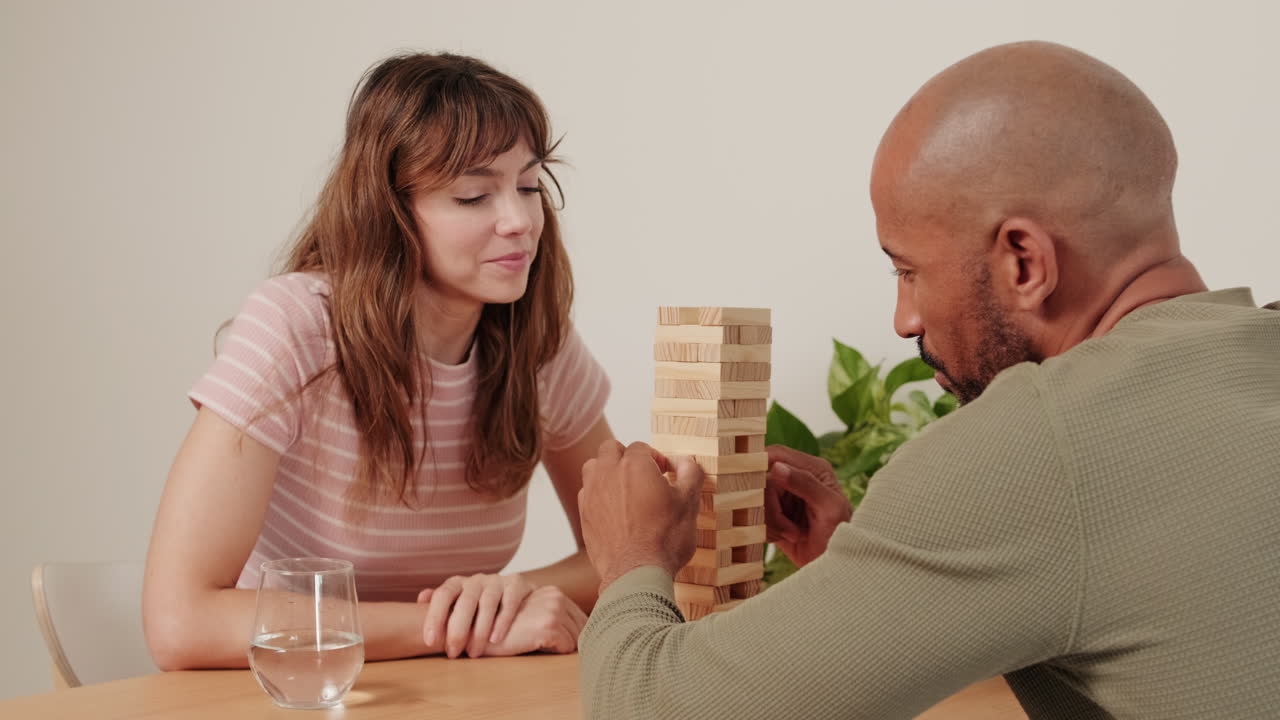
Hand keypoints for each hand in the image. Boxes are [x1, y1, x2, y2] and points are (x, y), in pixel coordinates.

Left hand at [416, 573, 537, 657]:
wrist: (517, 596)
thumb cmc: (479, 607)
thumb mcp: (458, 604)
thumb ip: (441, 604)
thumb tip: (420, 599)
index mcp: (457, 583)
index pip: (442, 595)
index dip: (434, 617)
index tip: (430, 642)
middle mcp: (476, 580)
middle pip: (465, 601)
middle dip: (457, 629)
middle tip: (453, 653)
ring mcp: (497, 580)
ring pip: (488, 602)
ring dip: (480, 629)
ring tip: (474, 653)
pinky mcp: (517, 584)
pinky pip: (510, 601)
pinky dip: (502, 621)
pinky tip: (495, 639)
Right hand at [482, 585, 587, 655]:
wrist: (479, 631)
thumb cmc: (505, 629)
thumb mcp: (532, 614)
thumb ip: (553, 615)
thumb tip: (581, 635)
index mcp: (553, 592)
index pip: (580, 617)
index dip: (574, 634)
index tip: (563, 643)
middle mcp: (556, 596)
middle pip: (582, 628)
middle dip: (571, 641)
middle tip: (551, 648)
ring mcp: (553, 609)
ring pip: (576, 639)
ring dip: (561, 648)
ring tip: (540, 646)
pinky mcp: (548, 625)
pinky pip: (567, 647)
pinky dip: (556, 653)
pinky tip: (536, 648)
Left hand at [578, 440, 703, 591]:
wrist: (636, 573)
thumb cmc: (664, 539)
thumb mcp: (688, 503)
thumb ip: (690, 475)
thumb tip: (687, 462)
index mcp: (634, 465)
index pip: (641, 447)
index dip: (655, 458)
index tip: (664, 473)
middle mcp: (608, 473)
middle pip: (611, 449)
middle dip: (626, 456)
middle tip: (643, 476)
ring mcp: (592, 494)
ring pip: (593, 467)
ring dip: (607, 470)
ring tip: (624, 488)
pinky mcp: (583, 515)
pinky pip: (586, 492)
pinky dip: (598, 494)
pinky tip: (614, 509)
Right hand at [764, 445, 851, 566]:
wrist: (837, 566)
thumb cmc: (842, 536)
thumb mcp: (830, 508)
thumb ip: (806, 483)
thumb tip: (776, 467)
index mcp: (812, 468)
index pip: (776, 454)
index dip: (761, 465)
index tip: (754, 485)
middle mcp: (796, 479)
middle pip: (761, 482)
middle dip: (771, 508)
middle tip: (787, 529)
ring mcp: (784, 498)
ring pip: (756, 501)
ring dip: (771, 522)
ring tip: (792, 535)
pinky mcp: (775, 516)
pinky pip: (756, 517)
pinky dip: (766, 530)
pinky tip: (784, 539)